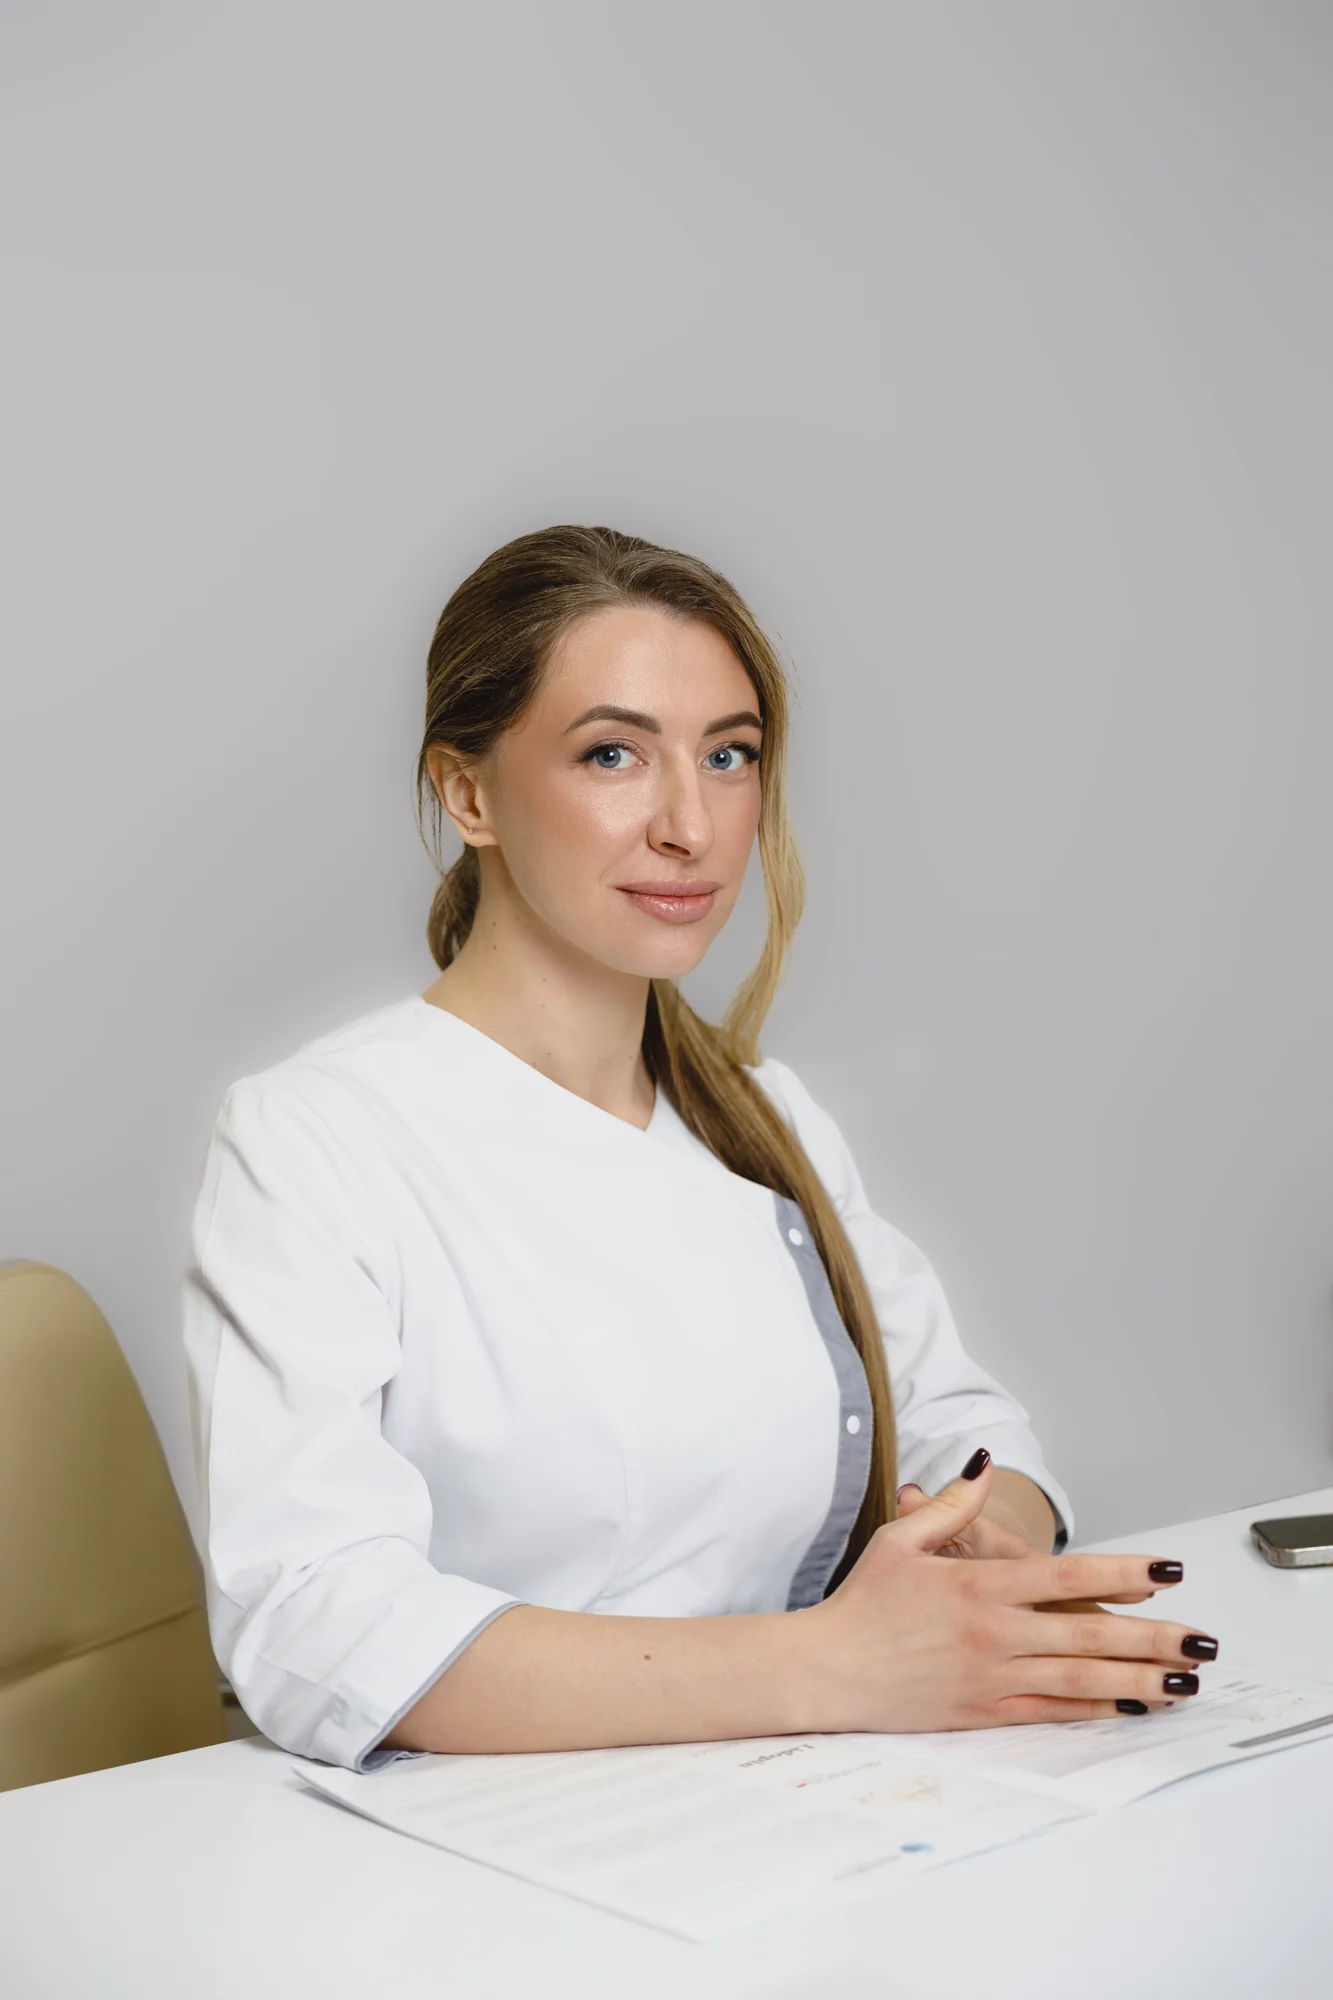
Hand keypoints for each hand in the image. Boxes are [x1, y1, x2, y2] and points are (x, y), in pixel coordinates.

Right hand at [811, 1452, 1217, 1729]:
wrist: (827, 1668)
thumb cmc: (862, 1602)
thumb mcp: (902, 1540)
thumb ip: (951, 1505)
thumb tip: (983, 1464)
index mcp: (978, 1585)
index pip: (1066, 1575)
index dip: (1122, 1574)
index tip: (1168, 1572)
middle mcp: (993, 1632)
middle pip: (1087, 1633)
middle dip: (1153, 1637)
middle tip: (1203, 1641)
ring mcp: (991, 1676)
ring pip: (1080, 1680)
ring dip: (1138, 1681)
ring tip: (1184, 1681)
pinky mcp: (982, 1712)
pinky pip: (1051, 1711)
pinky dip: (1094, 1710)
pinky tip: (1129, 1707)